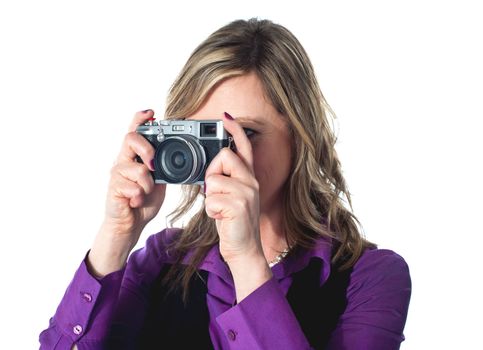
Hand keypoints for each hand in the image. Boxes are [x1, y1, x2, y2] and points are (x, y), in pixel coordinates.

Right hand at [88, 110, 165, 276]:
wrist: (128, 224)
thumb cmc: (142, 201)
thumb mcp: (157, 181)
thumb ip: (163, 167)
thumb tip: (181, 157)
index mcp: (134, 157)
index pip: (134, 131)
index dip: (140, 119)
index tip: (151, 112)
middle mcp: (122, 161)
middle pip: (130, 139)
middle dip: (147, 149)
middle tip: (153, 164)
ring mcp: (116, 174)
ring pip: (138, 169)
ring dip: (147, 185)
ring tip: (144, 194)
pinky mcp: (114, 189)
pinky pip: (134, 188)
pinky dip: (140, 197)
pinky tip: (136, 202)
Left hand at [204, 112, 262, 263]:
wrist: (244, 249)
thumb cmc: (234, 222)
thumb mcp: (231, 197)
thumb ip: (225, 180)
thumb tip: (209, 170)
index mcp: (248, 177)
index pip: (244, 147)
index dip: (236, 130)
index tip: (226, 117)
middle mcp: (251, 181)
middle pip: (224, 156)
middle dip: (212, 172)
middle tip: (216, 192)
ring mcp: (247, 192)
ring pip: (213, 179)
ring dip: (210, 197)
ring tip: (220, 209)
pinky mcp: (239, 204)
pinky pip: (211, 198)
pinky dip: (210, 210)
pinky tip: (221, 218)